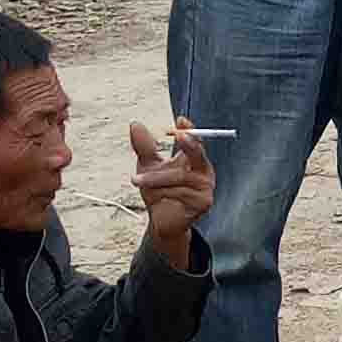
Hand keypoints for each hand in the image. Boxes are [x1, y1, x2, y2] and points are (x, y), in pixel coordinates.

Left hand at [127, 121, 216, 263]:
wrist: (162, 221)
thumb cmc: (159, 191)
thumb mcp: (148, 166)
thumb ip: (145, 147)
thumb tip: (135, 123)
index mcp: (194, 159)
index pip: (196, 140)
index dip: (190, 129)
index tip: (180, 120)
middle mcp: (204, 170)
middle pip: (198, 153)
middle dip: (189, 144)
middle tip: (179, 135)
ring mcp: (206, 187)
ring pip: (180, 176)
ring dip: (155, 178)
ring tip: (136, 181)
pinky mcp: (204, 202)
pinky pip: (181, 192)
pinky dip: (163, 193)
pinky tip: (156, 198)